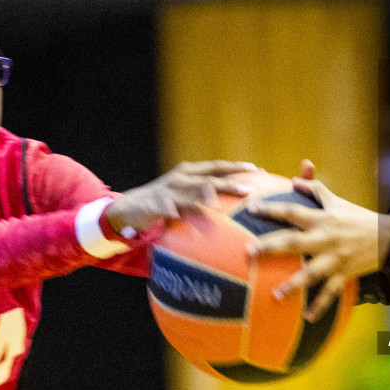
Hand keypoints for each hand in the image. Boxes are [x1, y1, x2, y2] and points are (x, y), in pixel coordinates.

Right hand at [105, 160, 256, 233]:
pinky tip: (185, 222)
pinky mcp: (156, 203)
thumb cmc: (165, 203)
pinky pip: (169, 210)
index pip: (217, 168)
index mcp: (190, 172)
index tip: (258, 170)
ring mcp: (168, 190)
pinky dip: (176, 214)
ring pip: (190, 192)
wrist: (131, 207)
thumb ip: (206, 196)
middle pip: (209, 179)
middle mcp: (181, 178)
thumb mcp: (187, 196)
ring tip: (218, 203)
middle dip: (229, 183)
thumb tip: (235, 203)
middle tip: (248, 190)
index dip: (237, 168)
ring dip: (205, 197)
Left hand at [247, 159, 389, 321]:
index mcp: (323, 219)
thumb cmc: (359, 218)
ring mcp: (335, 258)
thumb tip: (295, 178)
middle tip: (250, 252)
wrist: (389, 238)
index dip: (272, 209)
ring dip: (294, 284)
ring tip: (276, 295)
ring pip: (311, 273)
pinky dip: (320, 306)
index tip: (252, 209)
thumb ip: (316, 189)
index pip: (293, 212)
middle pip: (294, 243)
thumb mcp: (338, 201)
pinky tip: (307, 318)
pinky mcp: (344, 274)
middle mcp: (326, 239)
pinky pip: (330, 292)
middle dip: (271, 247)